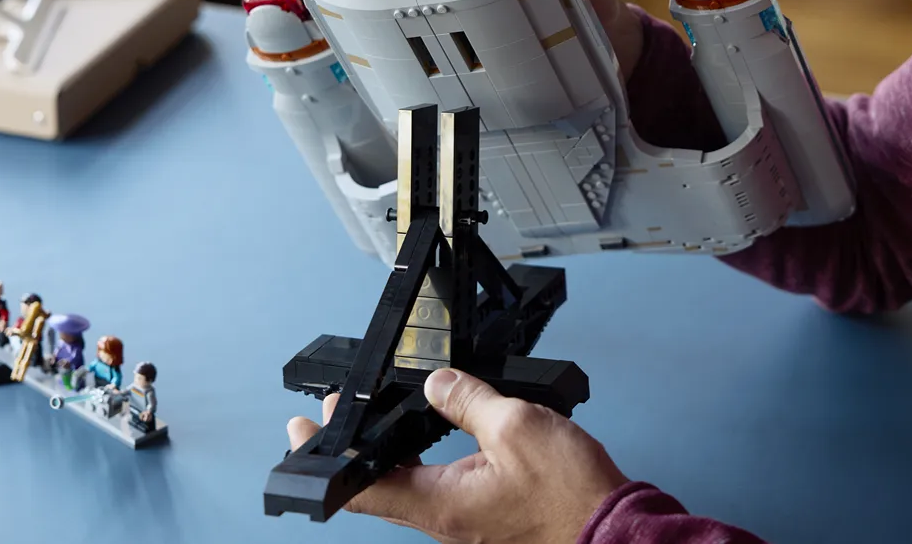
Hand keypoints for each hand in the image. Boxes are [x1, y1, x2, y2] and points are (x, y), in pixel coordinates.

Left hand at [285, 368, 627, 543]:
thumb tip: (437, 383)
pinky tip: (444, 431)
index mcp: (439, 504)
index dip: (323, 458)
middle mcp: (444, 520)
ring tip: (392, 410)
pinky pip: (443, 485)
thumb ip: (468, 400)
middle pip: (381, 484)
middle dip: (359, 442)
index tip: (300, 431)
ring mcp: (464, 520)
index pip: (360, 487)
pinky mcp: (486, 514)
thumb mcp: (516, 426)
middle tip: (346, 407)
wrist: (611, 529)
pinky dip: (429, 456)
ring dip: (395, 448)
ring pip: (412, 484)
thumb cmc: (571, 495)